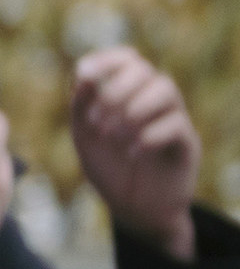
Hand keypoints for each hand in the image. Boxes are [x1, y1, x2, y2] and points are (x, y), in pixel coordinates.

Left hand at [73, 47, 200, 260]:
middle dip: (115, 90)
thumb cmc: (108, 167)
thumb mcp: (83, 137)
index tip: (82, 74)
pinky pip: (177, 124)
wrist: (133, 209)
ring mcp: (174, 119)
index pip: (127, 58)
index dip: (106, 59)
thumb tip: (82, 77)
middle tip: (97, 122)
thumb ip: (80, 107)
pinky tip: (131, 153)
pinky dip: (148, 136)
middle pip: (145, 70)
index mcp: (128, 93)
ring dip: (133, 109)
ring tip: (113, 136)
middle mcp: (153, 101)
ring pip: (166, 88)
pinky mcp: (188, 144)